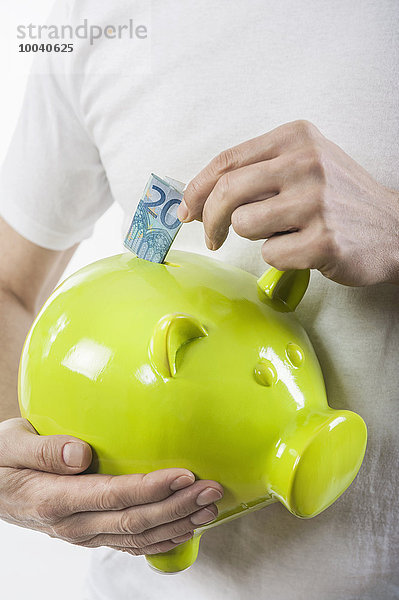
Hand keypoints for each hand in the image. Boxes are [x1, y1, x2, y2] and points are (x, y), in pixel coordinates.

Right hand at [0, 418, 222, 555]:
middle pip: (136, 520)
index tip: (185, 474)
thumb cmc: (1, 462)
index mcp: (56, 499)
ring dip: (178, 523)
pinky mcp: (91, 534)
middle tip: (212, 490)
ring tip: (209, 508)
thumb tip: (80, 454)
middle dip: (178, 506)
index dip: (153, 488)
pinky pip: (130, 543)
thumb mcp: (9, 445)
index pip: (115, 496)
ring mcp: (84, 534)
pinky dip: (161, 538)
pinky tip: (184, 527)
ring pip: (138, 537)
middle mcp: (74, 523)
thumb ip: (44, 449)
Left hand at [179, 120, 398, 285]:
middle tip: (211, 237)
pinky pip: (271, 254)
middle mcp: (305, 163)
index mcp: (296, 138)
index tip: (187, 209)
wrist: (394, 228)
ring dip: (256, 237)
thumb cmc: (340, 199)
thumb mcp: (304, 166)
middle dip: (210, 220)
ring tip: (285, 233)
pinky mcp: (323, 239)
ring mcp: (315, 201)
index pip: (227, 160)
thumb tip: (198, 199)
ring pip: (245, 224)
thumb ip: (256, 173)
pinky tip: (305, 249)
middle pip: (227, 192)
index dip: (197, 188)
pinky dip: (280, 257)